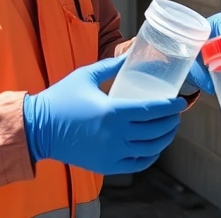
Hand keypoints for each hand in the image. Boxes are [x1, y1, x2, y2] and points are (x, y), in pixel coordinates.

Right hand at [23, 56, 186, 175]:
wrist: (39, 129)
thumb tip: (131, 54)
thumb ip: (112, 65)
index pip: (152, 110)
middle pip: (155, 130)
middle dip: (171, 121)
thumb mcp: (86, 76)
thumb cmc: (61, 99)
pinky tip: (155, 147)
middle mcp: (115, 135)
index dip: (171, 106)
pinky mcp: (106, 165)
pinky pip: (137, 164)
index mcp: (112, 112)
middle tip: (176, 113)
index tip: (181, 101)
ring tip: (169, 128)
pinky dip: (151, 156)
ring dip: (165, 138)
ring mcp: (111, 152)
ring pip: (150, 148)